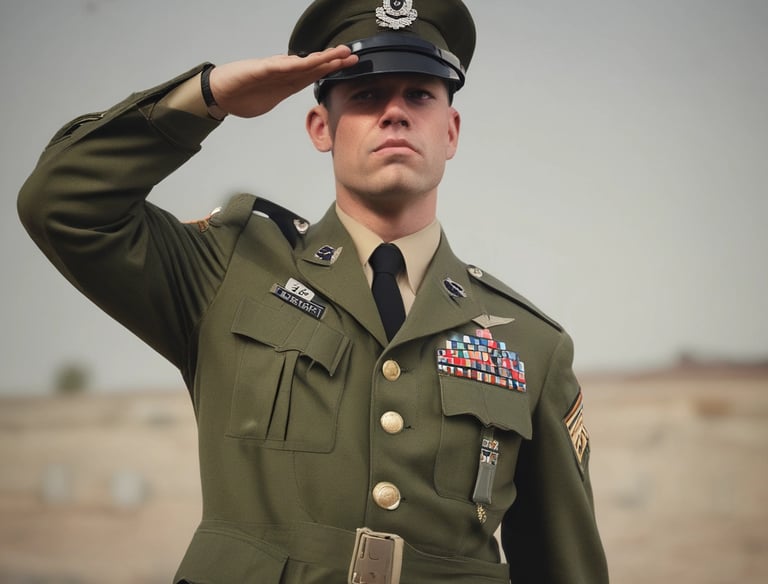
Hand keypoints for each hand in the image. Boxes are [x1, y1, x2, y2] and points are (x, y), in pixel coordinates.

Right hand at [208, 46, 357, 117]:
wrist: (219, 93)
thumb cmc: (242, 95)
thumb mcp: (271, 99)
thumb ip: (284, 92)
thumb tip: (296, 89)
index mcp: (287, 81)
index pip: (314, 73)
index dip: (332, 68)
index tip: (349, 65)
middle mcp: (283, 72)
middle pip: (313, 65)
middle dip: (333, 60)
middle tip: (352, 55)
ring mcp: (272, 70)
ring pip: (300, 63)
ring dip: (320, 59)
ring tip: (337, 54)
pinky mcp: (258, 70)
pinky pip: (278, 67)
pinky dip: (293, 65)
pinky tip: (307, 62)